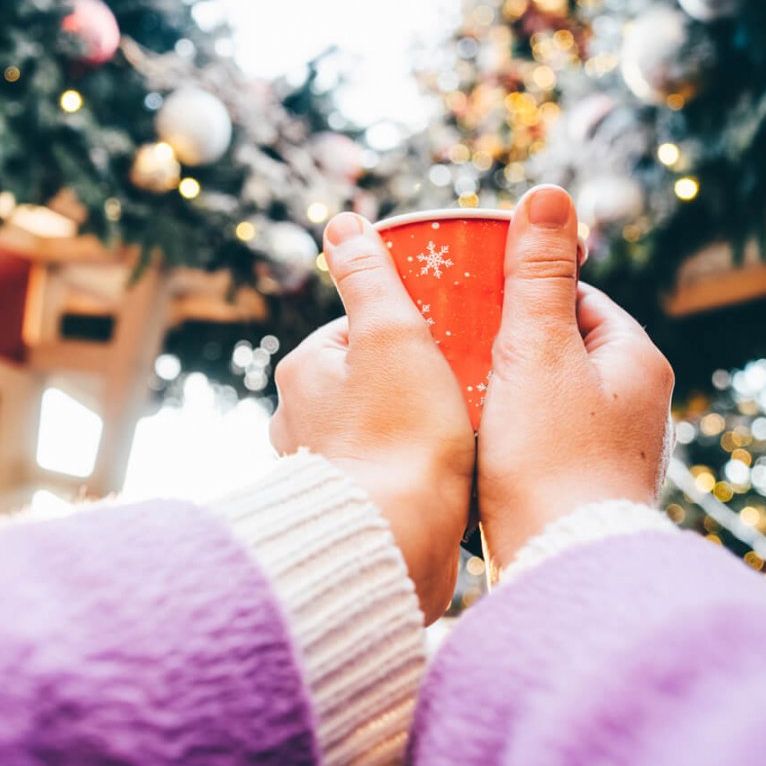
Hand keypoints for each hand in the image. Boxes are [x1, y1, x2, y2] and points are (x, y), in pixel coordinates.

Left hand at [270, 213, 474, 621]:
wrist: (395, 542)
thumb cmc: (398, 436)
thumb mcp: (392, 335)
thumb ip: (369, 278)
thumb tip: (343, 223)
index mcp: (303, 372)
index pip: (359, 329)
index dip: (410, 327)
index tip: (452, 337)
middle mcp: (297, 420)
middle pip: (370, 379)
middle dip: (416, 380)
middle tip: (468, 383)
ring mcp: (323, 470)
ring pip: (378, 428)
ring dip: (417, 428)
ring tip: (466, 431)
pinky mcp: (349, 512)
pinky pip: (387, 475)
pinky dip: (415, 471)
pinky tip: (453, 476)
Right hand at [478, 186, 674, 567]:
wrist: (562, 567)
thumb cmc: (550, 458)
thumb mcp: (537, 351)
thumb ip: (538, 275)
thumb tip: (550, 194)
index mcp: (637, 361)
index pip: (579, 298)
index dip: (525, 289)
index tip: (475, 293)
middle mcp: (638, 406)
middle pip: (563, 348)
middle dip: (509, 341)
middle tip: (453, 339)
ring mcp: (615, 452)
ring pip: (550, 397)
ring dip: (506, 391)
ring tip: (454, 390)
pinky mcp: (585, 492)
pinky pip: (543, 442)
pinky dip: (509, 434)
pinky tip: (470, 443)